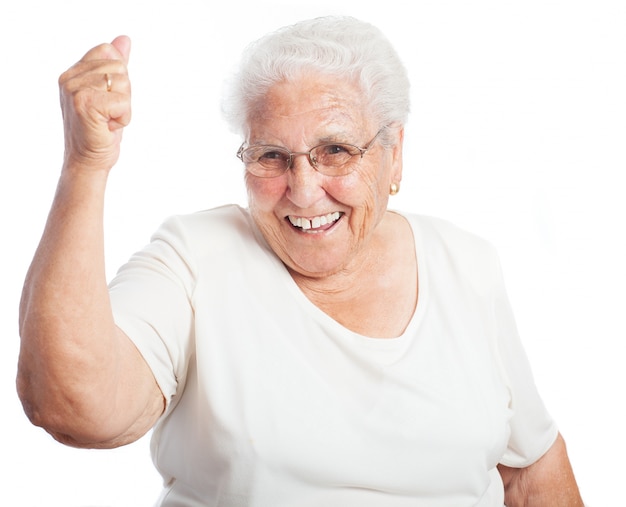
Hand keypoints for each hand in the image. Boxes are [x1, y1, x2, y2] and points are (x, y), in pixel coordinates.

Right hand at [58, 35, 131, 172]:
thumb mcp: (110, 93)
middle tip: (108, 113)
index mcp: (73, 72)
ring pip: (123, 83)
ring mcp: (75, 89)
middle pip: (119, 67)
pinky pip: (123, 101)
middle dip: (123, 93)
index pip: (108, 51)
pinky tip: (108, 127)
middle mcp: (70, 78)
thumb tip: (124, 39)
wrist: (89, 161)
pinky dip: (123, 117)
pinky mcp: (85, 103)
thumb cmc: (100, 131)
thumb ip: (115, 66)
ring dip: (124, 107)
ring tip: (107, 120)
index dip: (118, 77)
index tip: (107, 98)